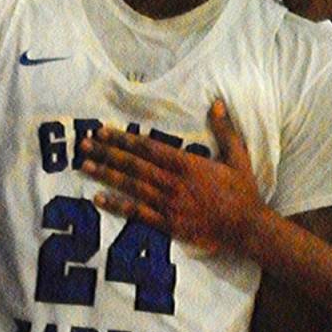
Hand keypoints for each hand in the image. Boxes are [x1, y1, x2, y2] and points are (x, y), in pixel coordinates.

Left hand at [81, 100, 262, 255]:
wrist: (247, 227)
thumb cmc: (243, 191)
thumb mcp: (238, 156)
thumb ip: (225, 130)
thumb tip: (217, 103)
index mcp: (187, 164)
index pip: (149, 147)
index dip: (124, 138)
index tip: (104, 131)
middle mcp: (173, 182)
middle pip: (134, 164)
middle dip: (107, 153)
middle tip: (84, 144)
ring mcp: (169, 204)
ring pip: (131, 186)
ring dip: (106, 175)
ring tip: (85, 166)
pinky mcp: (168, 224)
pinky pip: (137, 213)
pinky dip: (117, 205)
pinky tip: (99, 199)